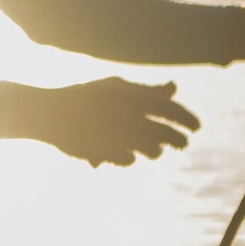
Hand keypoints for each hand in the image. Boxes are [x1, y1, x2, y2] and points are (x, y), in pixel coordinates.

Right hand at [29, 78, 200, 167]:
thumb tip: (174, 87)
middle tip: (183, 143)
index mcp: (128, 95)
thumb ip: (145, 89)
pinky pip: (128, 158)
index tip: (197, 126)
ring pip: (151, 149)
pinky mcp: (103, 152)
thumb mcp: (114, 87)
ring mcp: (114, 135)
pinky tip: (130, 153)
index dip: (186, 117)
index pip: (168, 107)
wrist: (46, 113)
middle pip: (164, 132)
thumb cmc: (84, 96)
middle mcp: (124, 115)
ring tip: (156, 148)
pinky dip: (131, 156)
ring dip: (157, 150)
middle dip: (178, 139)